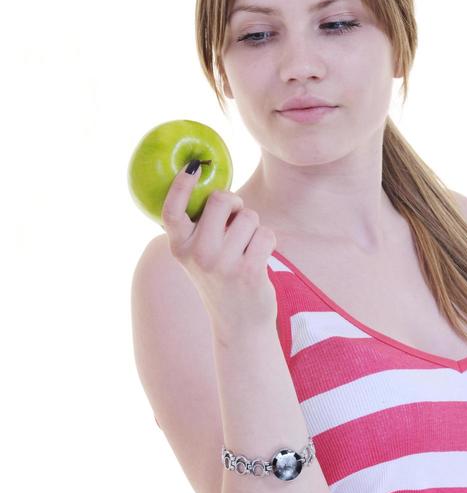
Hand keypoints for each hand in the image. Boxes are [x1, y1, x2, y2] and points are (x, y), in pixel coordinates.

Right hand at [160, 163, 277, 339]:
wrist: (238, 325)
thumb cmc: (221, 281)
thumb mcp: (199, 257)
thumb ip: (201, 228)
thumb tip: (219, 193)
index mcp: (180, 248)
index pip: (172, 211)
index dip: (181, 185)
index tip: (194, 166)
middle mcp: (197, 255)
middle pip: (220, 200)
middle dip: (235, 204)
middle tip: (236, 220)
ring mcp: (222, 264)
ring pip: (249, 216)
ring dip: (254, 227)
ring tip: (247, 249)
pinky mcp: (248, 271)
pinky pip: (266, 234)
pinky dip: (268, 242)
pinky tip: (260, 260)